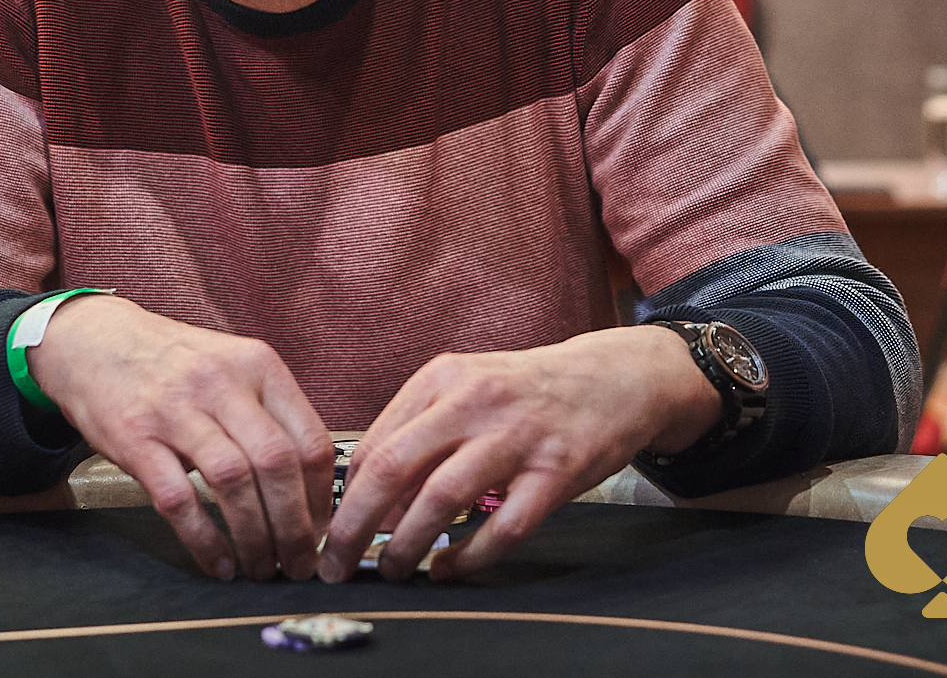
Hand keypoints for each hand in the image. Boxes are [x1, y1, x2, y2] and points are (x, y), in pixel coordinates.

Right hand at [28, 296, 333, 581]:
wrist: (96, 341)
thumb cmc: (173, 363)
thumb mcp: (233, 366)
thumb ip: (270, 413)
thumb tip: (311, 486)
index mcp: (257, 366)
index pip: (310, 439)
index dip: (321, 497)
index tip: (321, 530)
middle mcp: (221, 384)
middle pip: (276, 464)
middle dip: (295, 527)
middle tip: (298, 563)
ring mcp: (176, 410)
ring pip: (233, 482)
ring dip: (254, 537)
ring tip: (261, 567)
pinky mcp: (136, 438)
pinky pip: (179, 500)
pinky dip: (205, 540)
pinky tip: (218, 562)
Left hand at [319, 326, 717, 582]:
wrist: (614, 378)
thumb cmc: (527, 392)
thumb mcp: (466, 388)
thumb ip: (419, 431)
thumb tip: (371, 499)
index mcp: (442, 377)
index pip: (374, 443)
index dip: (345, 496)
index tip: (332, 531)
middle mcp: (475, 400)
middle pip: (393, 468)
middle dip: (354, 525)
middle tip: (336, 563)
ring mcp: (518, 435)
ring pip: (442, 498)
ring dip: (406, 544)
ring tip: (393, 570)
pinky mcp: (557, 471)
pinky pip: (503, 528)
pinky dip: (468, 558)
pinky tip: (449, 569)